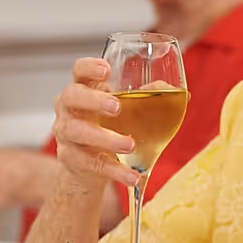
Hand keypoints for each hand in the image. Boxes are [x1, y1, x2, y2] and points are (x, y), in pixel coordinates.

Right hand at [50, 59, 140, 188]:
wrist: (91, 164)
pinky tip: (132, 175)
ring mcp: (66, 133)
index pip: (79, 70)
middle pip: (72, 96)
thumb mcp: (127, 108)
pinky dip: (114, 170)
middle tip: (117, 108)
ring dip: (105, 139)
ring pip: (77, 131)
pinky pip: (90, 163)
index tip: (106, 70)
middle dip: (93, 100)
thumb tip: (176, 92)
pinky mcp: (70, 158)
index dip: (89, 67)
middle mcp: (69, 107)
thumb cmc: (110, 126)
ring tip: (129, 145)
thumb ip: (149, 97)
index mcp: (84, 88)